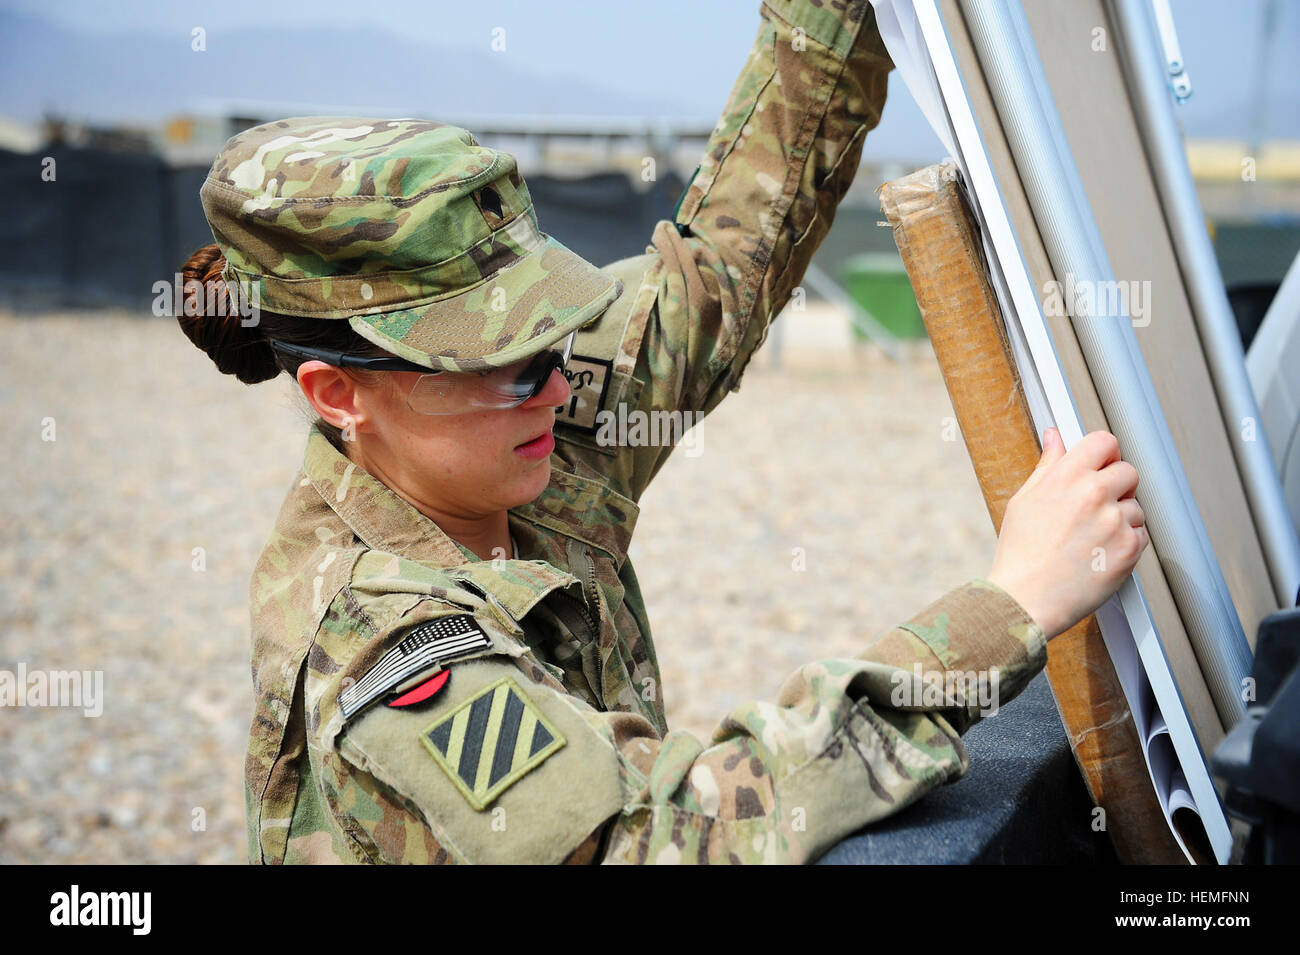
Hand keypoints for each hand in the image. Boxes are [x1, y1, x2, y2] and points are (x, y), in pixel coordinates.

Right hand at [986, 428, 1147, 639]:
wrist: (1026, 599)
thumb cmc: (1020, 554)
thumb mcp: (1024, 500)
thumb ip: (1047, 465)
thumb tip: (1054, 437)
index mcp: (1066, 477)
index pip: (1104, 442)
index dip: (1104, 454)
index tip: (1101, 465)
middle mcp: (1093, 494)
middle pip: (1128, 471)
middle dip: (1116, 486)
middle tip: (1095, 508)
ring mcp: (1114, 521)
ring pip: (1136, 506)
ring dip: (1120, 518)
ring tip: (1091, 538)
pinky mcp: (1129, 548)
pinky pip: (1141, 534)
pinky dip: (1125, 543)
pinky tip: (1099, 553)